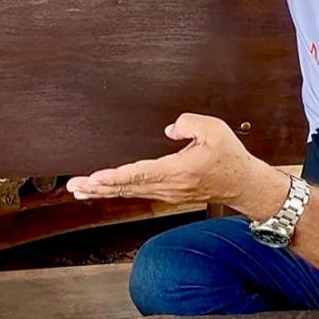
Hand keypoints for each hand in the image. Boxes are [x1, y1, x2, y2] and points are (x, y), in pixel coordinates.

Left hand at [67, 113, 288, 213]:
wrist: (243, 184)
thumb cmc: (230, 158)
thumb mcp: (215, 130)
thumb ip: (189, 124)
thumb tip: (170, 128)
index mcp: (177, 171)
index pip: (139, 174)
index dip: (115, 176)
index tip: (95, 177)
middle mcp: (168, 186)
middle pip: (127, 188)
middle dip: (99, 187)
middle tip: (75, 185)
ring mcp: (166, 193)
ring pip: (129, 192)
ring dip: (103, 191)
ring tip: (80, 189)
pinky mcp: (167, 194)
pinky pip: (136, 192)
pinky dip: (116, 191)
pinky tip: (103, 190)